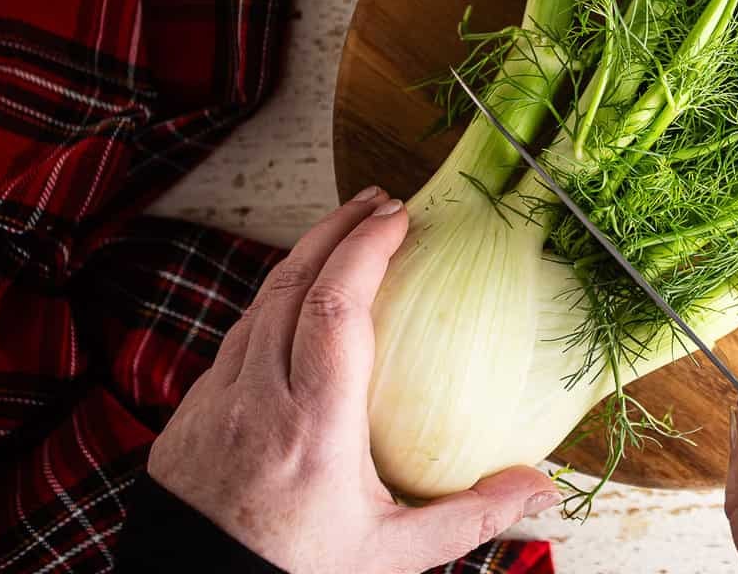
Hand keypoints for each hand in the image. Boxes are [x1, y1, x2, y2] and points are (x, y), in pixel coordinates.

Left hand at [147, 187, 559, 573]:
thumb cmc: (295, 573)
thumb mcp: (392, 555)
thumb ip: (470, 517)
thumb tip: (542, 489)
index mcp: (314, 426)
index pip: (335, 306)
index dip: (365, 248)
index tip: (398, 216)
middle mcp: (258, 398)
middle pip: (293, 282)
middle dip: (338, 229)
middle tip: (380, 201)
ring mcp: (219, 398)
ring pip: (259, 300)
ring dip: (305, 256)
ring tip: (347, 231)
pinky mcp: (195, 408)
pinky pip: (239, 333)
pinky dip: (275, 298)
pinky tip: (303, 297)